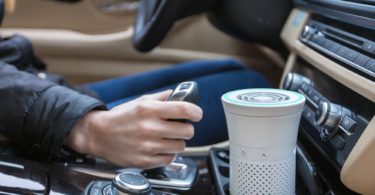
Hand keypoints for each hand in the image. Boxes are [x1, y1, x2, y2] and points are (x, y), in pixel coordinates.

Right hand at [65, 90, 202, 168]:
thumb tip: (179, 94)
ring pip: (180, 146)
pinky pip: (169, 158)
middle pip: (187, 131)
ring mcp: (147, 146)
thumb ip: (161, 97)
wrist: (98, 134)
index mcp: (149, 110)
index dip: (196, 112)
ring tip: (167, 138)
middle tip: (179, 127)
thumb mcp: (140, 101)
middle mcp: (149, 128)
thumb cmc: (120, 117)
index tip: (197, 114)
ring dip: (176, 142)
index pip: (184, 110)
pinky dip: (167, 154)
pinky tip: (159, 147)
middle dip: (186, 128)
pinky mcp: (144, 160)